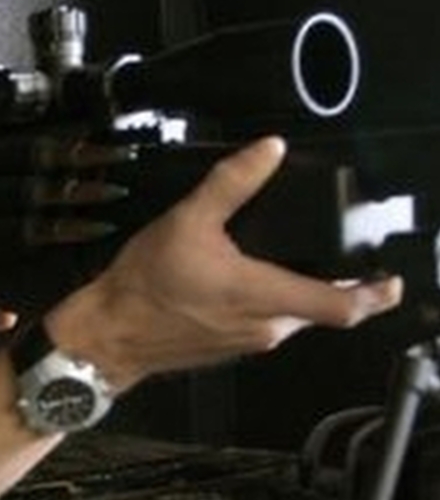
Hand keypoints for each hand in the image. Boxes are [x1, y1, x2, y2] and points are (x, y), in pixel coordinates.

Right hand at [47, 137, 403, 391]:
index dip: (376, 293)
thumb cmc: (145, 284)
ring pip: (290, 317)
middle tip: (321, 250)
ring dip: (293, 290)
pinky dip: (263, 303)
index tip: (391, 280)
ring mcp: (247, 343)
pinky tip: (233, 280)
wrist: (108, 334)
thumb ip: (232, 183)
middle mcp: (265, 328)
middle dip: (328, 281)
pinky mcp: (228, 349)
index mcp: (263, 296)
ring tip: (269, 258)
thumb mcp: (187, 220)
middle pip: (320, 308)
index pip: (344, 305)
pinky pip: (262, 325)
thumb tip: (269, 150)